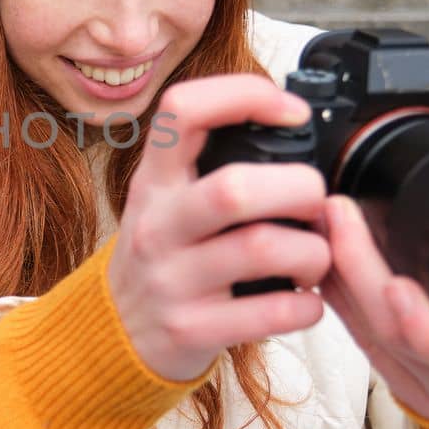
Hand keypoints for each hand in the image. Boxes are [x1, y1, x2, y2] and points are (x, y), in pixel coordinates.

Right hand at [107, 75, 332, 381]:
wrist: (112, 333)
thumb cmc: (160, 257)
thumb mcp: (163, 200)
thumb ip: (208, 165)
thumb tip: (287, 125)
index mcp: (155, 181)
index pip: (183, 112)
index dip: (244, 95)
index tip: (291, 112)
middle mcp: (157, 225)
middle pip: (235, 187)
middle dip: (299, 188)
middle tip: (314, 203)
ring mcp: (171, 280)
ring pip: (263, 248)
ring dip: (313, 252)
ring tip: (315, 258)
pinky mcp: (191, 329)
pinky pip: (271, 312)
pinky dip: (306, 305)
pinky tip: (304, 300)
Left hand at [318, 142, 428, 420]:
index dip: (427, 330)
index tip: (397, 287)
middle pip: (394, 337)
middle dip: (358, 273)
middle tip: (340, 213)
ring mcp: (416, 382)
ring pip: (363, 334)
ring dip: (336, 273)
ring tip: (321, 219)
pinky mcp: (386, 372)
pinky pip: (351, 331)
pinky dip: (333, 289)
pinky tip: (319, 252)